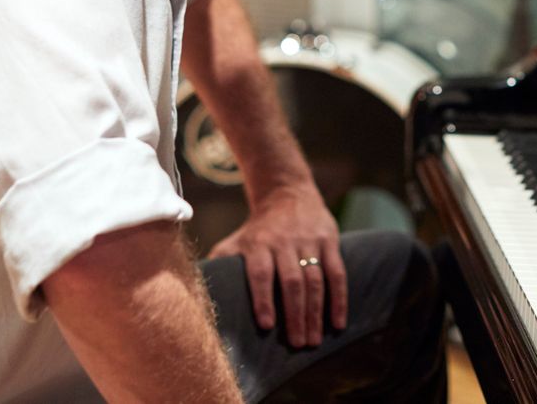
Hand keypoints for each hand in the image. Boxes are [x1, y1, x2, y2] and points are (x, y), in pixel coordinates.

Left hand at [208, 183, 346, 347]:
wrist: (286, 192)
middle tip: (297, 345)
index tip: (266, 326)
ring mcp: (309, 241)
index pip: (261, 273)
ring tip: (314, 341)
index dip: (263, 298)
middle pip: (291, 281)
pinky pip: (337, 272)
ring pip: (315, 280)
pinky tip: (338, 322)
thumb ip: (222, 264)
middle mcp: (284, 242)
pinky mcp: (329, 240)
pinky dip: (339, 299)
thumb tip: (196, 295)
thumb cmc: (257, 229)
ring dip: (315, 312)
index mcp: (258, 244)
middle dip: (295, 315)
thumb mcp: (236, 241)